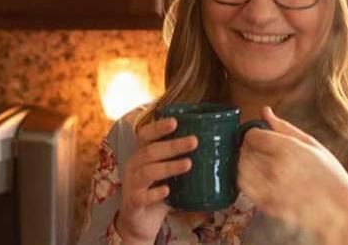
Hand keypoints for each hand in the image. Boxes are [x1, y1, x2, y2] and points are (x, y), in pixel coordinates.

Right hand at [114, 117, 196, 244]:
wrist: (139, 224)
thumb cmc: (157, 195)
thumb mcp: (168, 176)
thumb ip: (181, 164)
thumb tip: (216, 153)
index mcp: (141, 156)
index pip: (145, 136)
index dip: (158, 128)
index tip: (175, 122)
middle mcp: (133, 167)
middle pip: (150, 151)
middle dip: (172, 145)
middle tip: (194, 141)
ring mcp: (131, 185)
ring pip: (147, 172)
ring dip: (168, 166)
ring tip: (188, 164)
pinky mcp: (133, 203)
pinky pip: (142, 196)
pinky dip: (155, 193)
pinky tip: (167, 190)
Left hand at [237, 107, 347, 234]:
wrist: (339, 210)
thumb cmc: (330, 175)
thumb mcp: (312, 144)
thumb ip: (284, 127)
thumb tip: (265, 111)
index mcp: (288, 150)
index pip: (252, 135)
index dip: (255, 133)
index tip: (261, 136)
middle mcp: (275, 169)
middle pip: (244, 151)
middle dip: (250, 147)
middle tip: (261, 149)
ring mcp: (269, 189)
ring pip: (240, 168)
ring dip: (246, 163)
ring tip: (261, 163)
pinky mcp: (266, 205)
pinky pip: (243, 187)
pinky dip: (245, 179)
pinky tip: (259, 177)